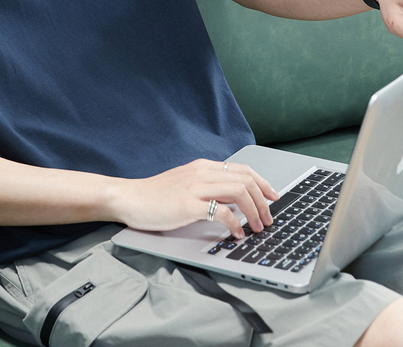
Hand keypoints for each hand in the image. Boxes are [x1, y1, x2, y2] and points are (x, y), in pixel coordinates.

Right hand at [111, 159, 279, 238]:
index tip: (273, 197)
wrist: (129, 198)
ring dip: (254, 212)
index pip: (242, 169)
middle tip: (268, 219)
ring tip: (257, 228)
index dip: (262, 183)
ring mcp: (195, 187)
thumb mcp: (185, 184)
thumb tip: (232, 199)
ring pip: (239, 192)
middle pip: (246, 180)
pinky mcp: (188, 205)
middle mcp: (201, 173)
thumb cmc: (155, 196)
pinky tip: (236, 234)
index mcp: (202, 167)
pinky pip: (222, 212)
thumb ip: (206, 187)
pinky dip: (235, 225)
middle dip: (263, 201)